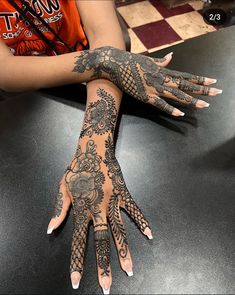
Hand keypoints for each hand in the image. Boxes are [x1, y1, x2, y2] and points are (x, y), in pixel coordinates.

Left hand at [47, 138, 151, 293]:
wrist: (93, 151)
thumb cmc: (77, 170)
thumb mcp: (63, 188)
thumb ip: (59, 210)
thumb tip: (50, 229)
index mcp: (82, 209)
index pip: (79, 241)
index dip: (77, 262)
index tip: (77, 281)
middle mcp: (98, 209)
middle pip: (102, 240)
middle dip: (104, 264)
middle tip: (107, 285)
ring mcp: (113, 202)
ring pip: (120, 230)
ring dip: (124, 250)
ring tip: (129, 269)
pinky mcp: (123, 194)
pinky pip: (134, 210)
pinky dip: (141, 221)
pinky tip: (149, 234)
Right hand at [73, 46, 221, 116]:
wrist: (115, 64)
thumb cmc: (131, 62)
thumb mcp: (149, 60)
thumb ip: (162, 61)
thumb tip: (171, 56)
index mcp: (163, 71)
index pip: (186, 76)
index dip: (200, 80)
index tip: (212, 81)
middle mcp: (162, 79)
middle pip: (185, 85)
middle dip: (202, 89)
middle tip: (217, 92)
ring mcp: (154, 88)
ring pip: (176, 95)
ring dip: (191, 100)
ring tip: (204, 105)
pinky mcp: (145, 96)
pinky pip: (160, 104)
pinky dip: (170, 109)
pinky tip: (180, 114)